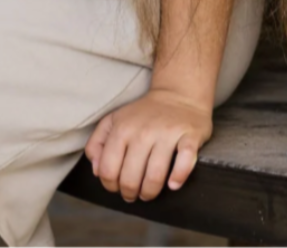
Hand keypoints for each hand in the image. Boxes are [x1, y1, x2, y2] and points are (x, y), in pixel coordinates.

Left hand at [83, 87, 212, 202]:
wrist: (178, 94)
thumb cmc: (143, 113)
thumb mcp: (114, 120)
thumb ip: (97, 143)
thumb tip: (96, 171)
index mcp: (122, 128)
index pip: (108, 170)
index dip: (110, 185)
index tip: (117, 186)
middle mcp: (143, 131)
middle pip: (130, 178)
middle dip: (130, 193)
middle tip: (133, 194)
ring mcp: (167, 134)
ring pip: (154, 177)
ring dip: (150, 192)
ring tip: (148, 193)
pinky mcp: (190, 136)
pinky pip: (184, 163)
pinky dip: (178, 178)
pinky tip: (173, 184)